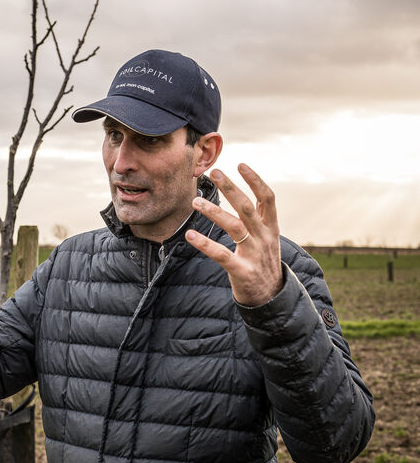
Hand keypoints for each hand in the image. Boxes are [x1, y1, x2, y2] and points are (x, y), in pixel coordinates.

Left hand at [186, 164, 282, 306]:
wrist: (272, 298)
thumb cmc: (263, 263)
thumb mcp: (267, 239)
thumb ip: (257, 219)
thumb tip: (241, 195)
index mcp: (271, 228)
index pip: (268, 198)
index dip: (256, 180)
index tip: (240, 164)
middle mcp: (264, 238)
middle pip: (248, 207)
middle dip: (231, 188)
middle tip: (214, 172)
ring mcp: (255, 254)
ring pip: (235, 227)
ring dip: (214, 212)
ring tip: (195, 201)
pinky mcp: (243, 271)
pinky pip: (222, 255)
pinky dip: (205, 244)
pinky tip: (190, 235)